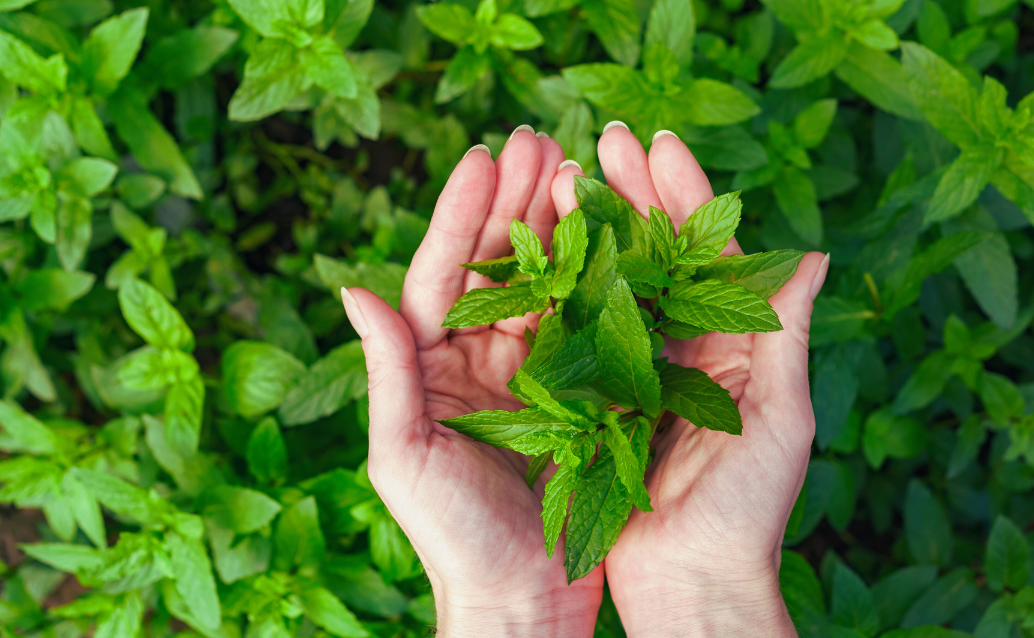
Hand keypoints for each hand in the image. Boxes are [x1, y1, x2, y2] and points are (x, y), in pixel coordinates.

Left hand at [341, 128, 604, 637]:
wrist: (521, 599)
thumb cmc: (453, 539)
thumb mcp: (406, 456)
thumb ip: (388, 371)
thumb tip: (353, 288)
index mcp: (431, 368)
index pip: (443, 274)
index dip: (462, 214)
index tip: (485, 157)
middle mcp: (477, 360)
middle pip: (496, 265)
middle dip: (515, 201)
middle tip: (539, 139)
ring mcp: (529, 374)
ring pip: (543, 284)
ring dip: (558, 226)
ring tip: (577, 169)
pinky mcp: (575, 394)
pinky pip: (584, 325)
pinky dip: (596, 279)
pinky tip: (613, 237)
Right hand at [550, 124, 829, 636]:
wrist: (692, 584)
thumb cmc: (748, 512)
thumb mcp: (780, 420)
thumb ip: (786, 335)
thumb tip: (813, 255)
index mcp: (739, 345)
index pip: (713, 253)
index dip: (686, 195)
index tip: (656, 144)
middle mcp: (691, 349)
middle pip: (662, 255)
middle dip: (635, 194)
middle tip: (603, 139)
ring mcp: (644, 372)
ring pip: (619, 284)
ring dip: (597, 230)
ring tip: (566, 176)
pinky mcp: (602, 401)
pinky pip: (584, 335)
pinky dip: (567, 290)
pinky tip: (544, 250)